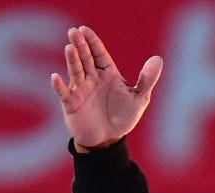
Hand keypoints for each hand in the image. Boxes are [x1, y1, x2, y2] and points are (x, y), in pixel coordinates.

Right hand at [50, 26, 162, 150]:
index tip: (85, 29)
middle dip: (80, 46)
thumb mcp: (139, 98)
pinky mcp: (71, 104)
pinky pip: (64, 94)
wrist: (109, 140)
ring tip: (69, 48)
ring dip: (72, 60)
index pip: (99, 54)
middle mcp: (92, 78)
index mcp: (107, 74)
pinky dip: (60, 86)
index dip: (92, 42)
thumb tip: (158, 59)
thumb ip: (147, 80)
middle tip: (74, 32)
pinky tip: (56, 77)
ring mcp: (80, 90)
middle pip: (85, 59)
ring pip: (76, 72)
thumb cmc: (122, 117)